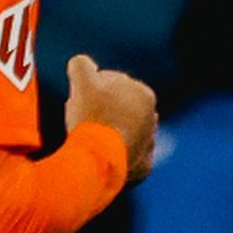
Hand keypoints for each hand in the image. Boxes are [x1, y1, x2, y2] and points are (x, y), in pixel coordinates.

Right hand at [64, 54, 157, 184]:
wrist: (100, 161)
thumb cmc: (93, 116)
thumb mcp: (82, 81)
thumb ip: (81, 65)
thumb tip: (81, 63)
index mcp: (144, 95)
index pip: (113, 83)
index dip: (92, 88)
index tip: (80, 97)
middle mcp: (152, 120)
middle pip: (118, 109)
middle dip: (102, 110)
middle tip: (80, 117)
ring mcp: (148, 146)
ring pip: (122, 133)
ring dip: (108, 133)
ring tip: (88, 137)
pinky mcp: (141, 169)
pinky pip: (123, 157)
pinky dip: (111, 156)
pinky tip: (96, 155)